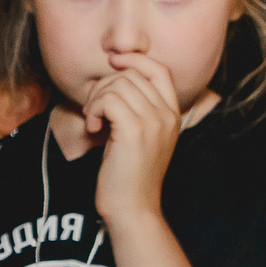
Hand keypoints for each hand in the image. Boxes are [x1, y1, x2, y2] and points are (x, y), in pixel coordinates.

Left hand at [79, 55, 199, 227]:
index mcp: (173, 114)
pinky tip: (92, 129)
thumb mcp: (142, 137)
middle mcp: (167, 114)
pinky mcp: (133, 131)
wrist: (133, 207)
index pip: (159, 69)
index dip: (134, 59)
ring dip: (96, 99)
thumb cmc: (130, 175)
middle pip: (131, 74)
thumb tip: (113, 79)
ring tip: (93, 121)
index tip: (113, 63)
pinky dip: (93, 110)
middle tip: (94, 110)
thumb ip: (138, 110)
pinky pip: (108, 100)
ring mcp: (153, 122)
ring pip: (117, 85)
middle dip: (104, 86)